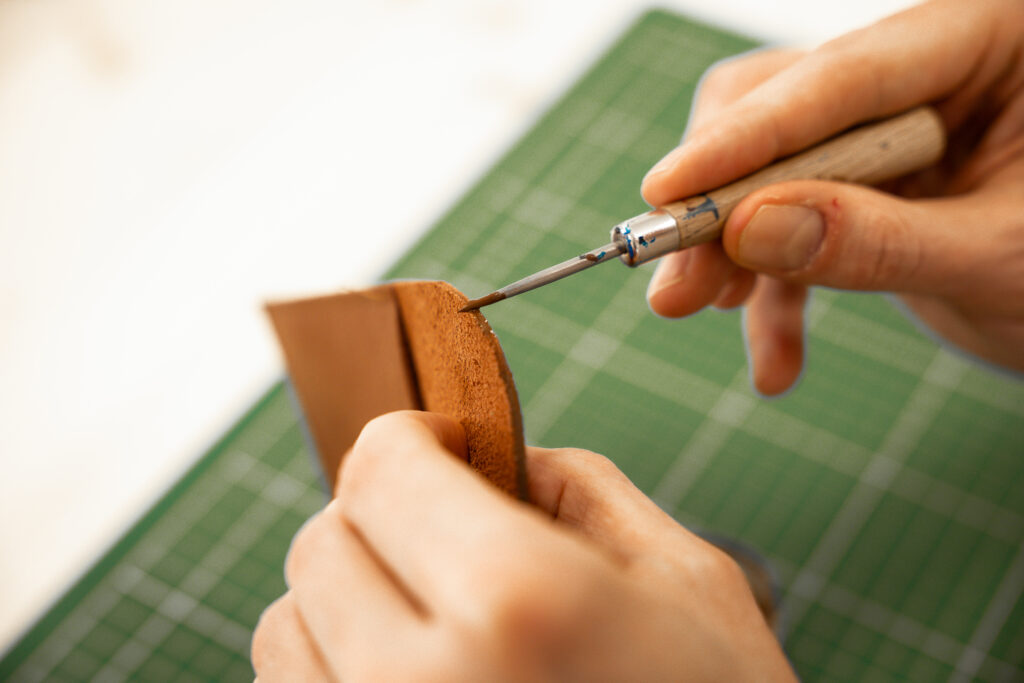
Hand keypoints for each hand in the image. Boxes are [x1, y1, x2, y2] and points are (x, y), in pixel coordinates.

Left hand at [251, 411, 794, 680]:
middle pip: (318, 547)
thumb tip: (502, 456)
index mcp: (515, 603)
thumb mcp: (689, 585)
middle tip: (448, 538)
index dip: (408, 439)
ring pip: (283, 635)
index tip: (440, 446)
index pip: (380, 468)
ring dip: (345, 604)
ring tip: (434, 625)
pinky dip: (342, 679)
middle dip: (379, 519)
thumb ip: (584, 491)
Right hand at [642, 0, 1023, 394]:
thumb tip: (746, 227)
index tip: (667, 189)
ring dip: (730, 252)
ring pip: (769, 172)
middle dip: (722, 204)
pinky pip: (793, 232)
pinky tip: (777, 361)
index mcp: (984, 40)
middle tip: (672, 275)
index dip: (749, 136)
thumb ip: (877, 241)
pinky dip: (777, 299)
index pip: (847, 76)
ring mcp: (886, 132)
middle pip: (784, 114)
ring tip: (695, 308)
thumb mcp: (996, 257)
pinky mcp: (861, 190)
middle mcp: (924, 71)